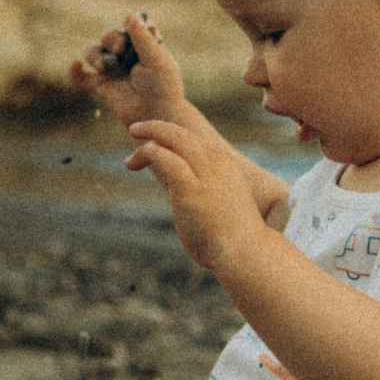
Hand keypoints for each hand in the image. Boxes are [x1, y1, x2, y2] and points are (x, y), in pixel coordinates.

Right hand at [70, 12, 192, 126]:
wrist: (157, 117)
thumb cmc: (164, 89)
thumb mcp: (157, 61)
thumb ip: (143, 39)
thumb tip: (130, 15)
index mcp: (145, 45)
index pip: (132, 26)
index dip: (129, 25)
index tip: (131, 30)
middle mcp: (127, 55)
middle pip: (109, 37)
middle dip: (110, 39)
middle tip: (118, 49)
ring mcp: (114, 70)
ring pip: (94, 53)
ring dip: (94, 55)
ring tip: (102, 66)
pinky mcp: (102, 86)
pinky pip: (82, 78)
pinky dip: (75, 73)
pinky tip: (76, 66)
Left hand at [125, 117, 274, 273]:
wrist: (248, 253)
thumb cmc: (232, 240)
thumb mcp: (219, 207)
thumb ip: (201, 197)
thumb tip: (185, 204)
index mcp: (224, 165)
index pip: (193, 141)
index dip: (170, 140)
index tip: (152, 146)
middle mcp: (216, 163)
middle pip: (182, 133)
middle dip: (157, 127)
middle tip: (135, 129)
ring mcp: (206, 174)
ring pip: (175, 137)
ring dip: (149, 134)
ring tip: (131, 137)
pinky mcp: (191, 188)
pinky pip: (166, 159)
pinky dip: (148, 153)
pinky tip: (133, 162)